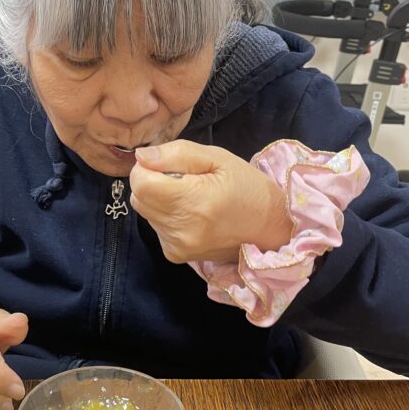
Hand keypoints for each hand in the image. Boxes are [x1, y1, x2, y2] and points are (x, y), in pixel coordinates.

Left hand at [129, 140, 289, 263]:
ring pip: (145, 212)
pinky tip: (190, 214)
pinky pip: (156, 227)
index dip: (148, 168)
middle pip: (138, 198)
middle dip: (152, 183)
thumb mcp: (217, 158)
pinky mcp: (176, 255)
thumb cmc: (247, 186)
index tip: (169, 165)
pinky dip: (166, 217)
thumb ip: (176, 154)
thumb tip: (141, 157)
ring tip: (190, 197)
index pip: (140, 183)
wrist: (269, 228)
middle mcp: (181, 229)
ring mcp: (177, 246)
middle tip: (183, 180)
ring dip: (159, 200)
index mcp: (193, 201)